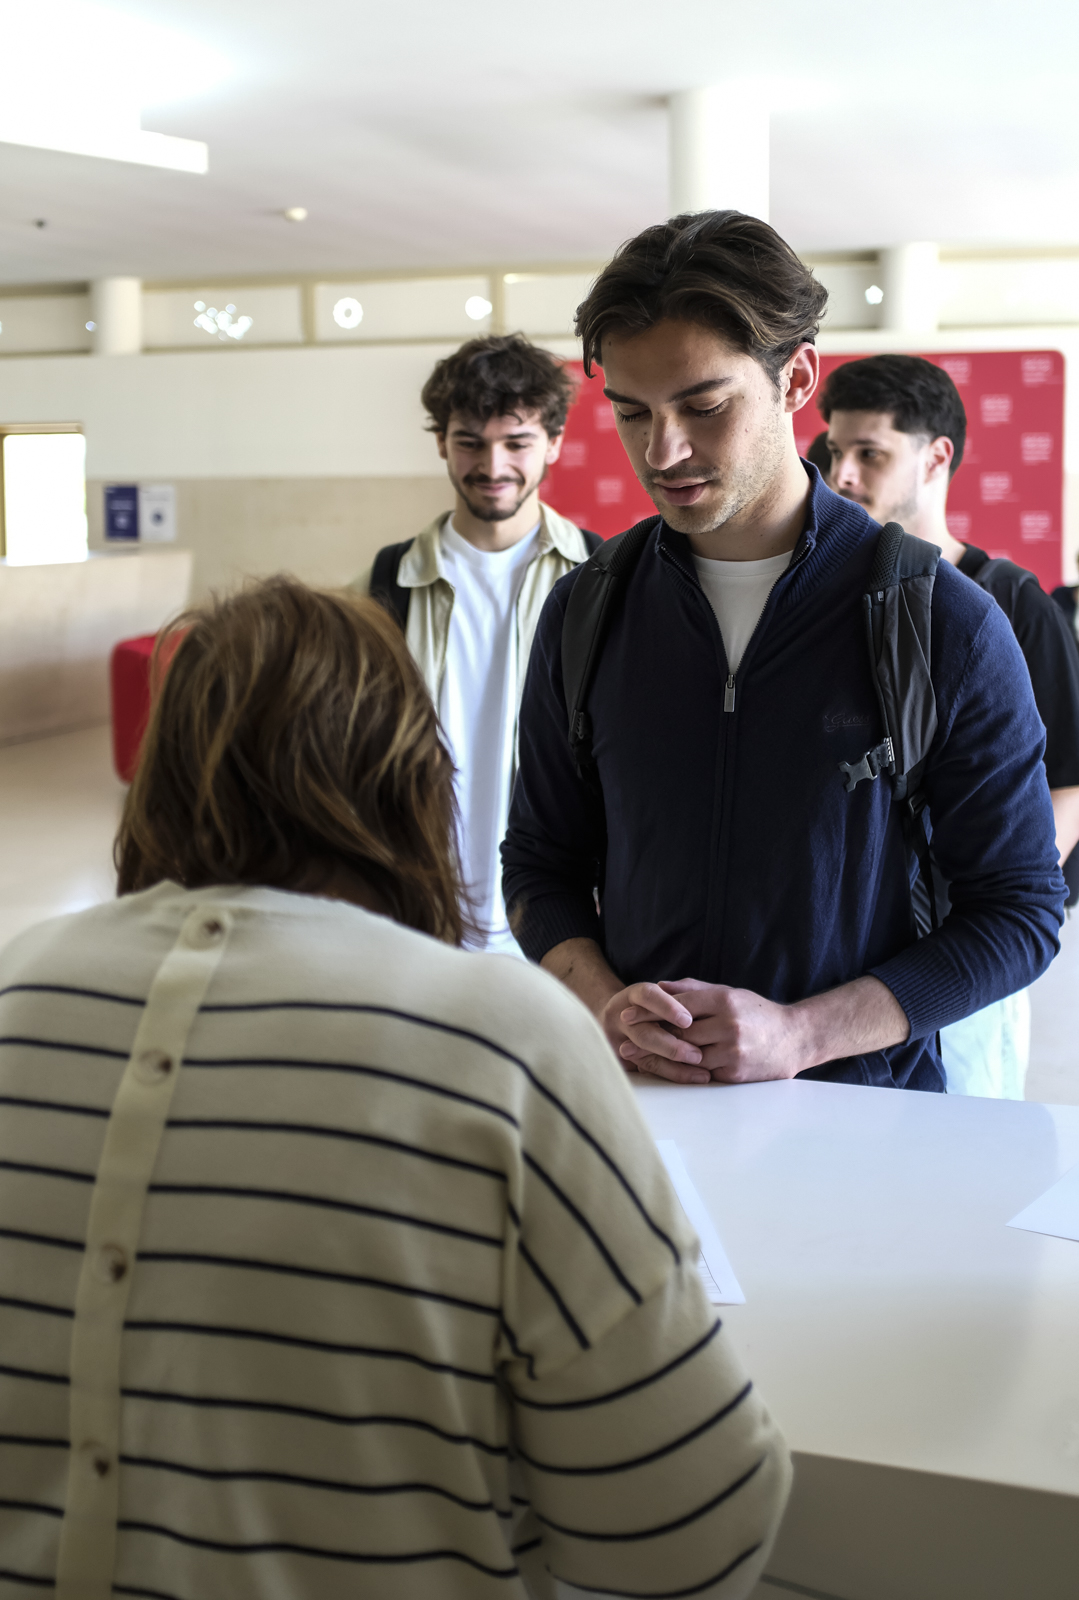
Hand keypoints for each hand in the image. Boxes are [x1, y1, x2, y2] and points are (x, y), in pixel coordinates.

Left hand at [619, 979, 801, 1083]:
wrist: (795, 1038)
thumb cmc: (757, 1013)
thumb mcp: (730, 993)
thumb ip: (693, 989)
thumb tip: (660, 986)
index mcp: (724, 1000)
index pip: (678, 1006)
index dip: (650, 1011)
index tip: (627, 1014)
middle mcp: (727, 1025)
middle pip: (679, 1033)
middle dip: (650, 1036)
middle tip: (626, 1039)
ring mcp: (732, 1051)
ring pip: (687, 1056)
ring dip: (661, 1058)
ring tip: (637, 1057)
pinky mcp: (734, 1073)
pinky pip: (701, 1073)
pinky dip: (682, 1071)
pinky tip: (663, 1070)